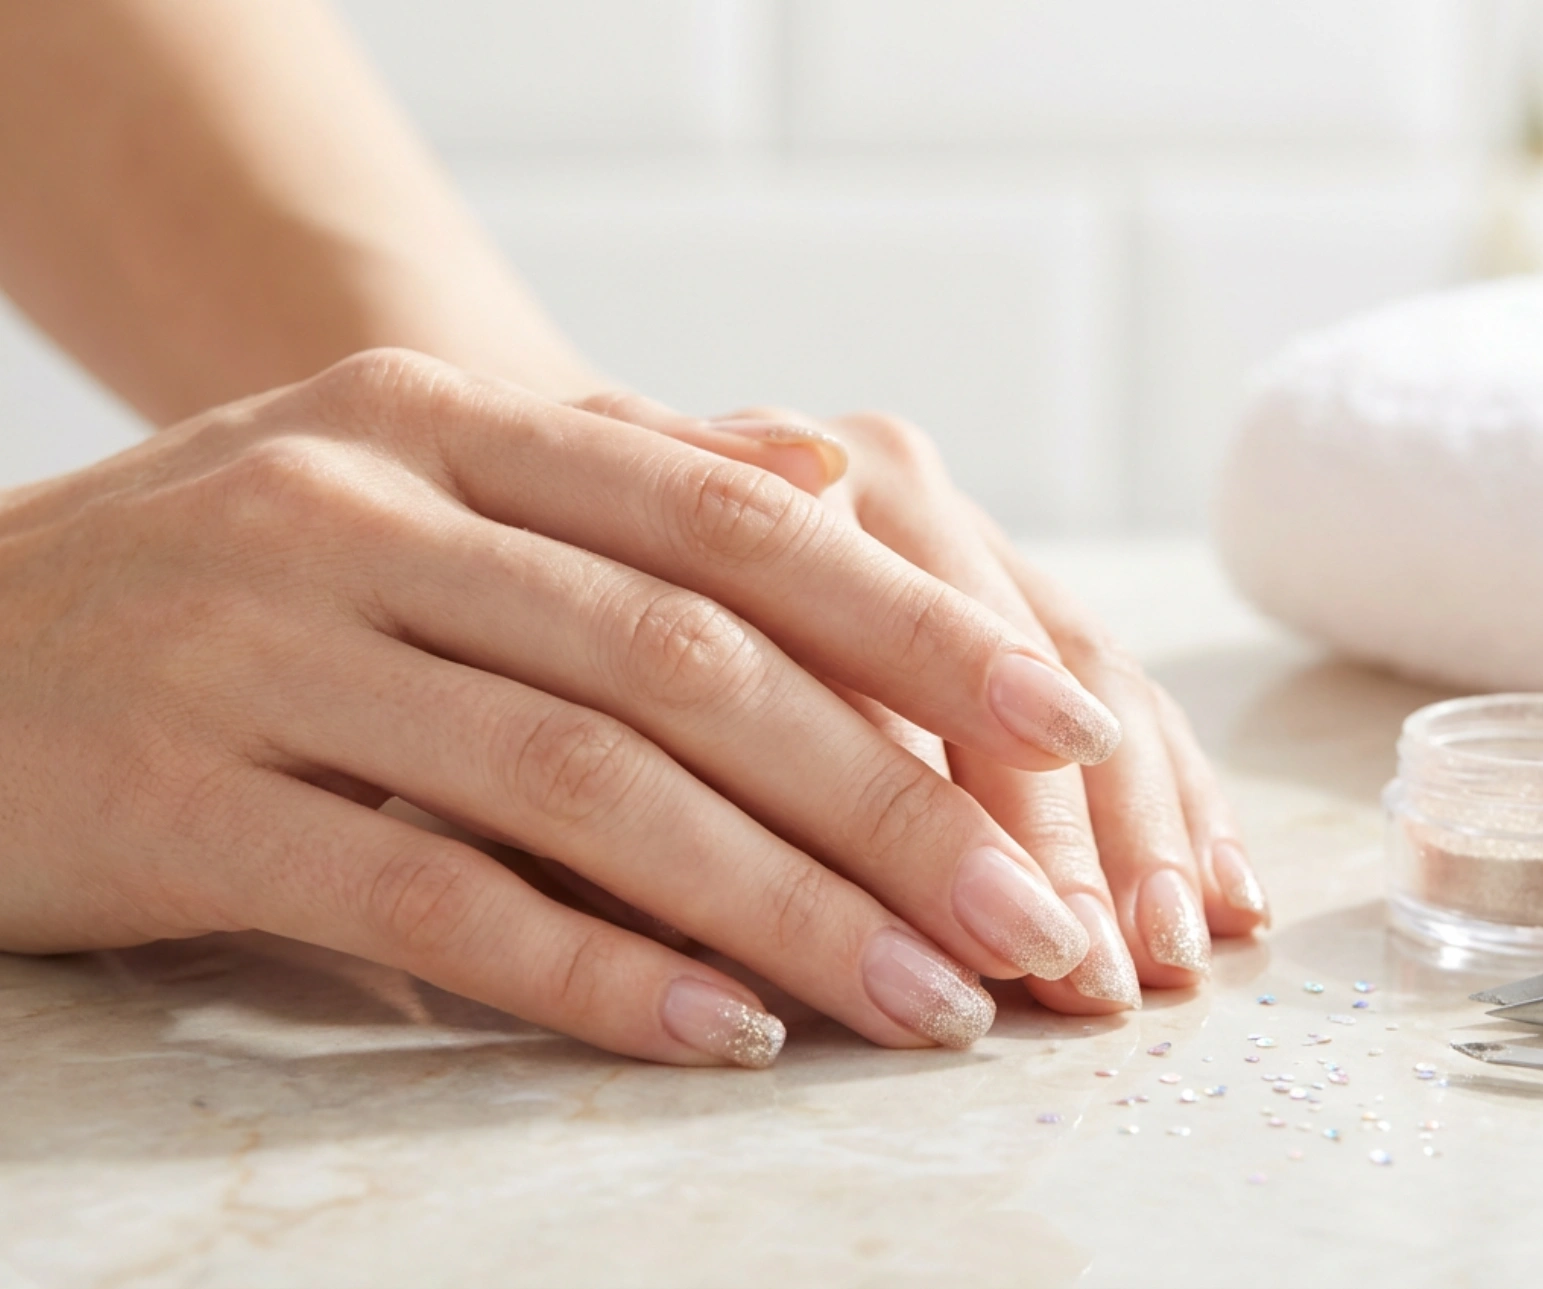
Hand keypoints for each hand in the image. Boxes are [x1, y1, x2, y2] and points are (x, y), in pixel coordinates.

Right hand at [0, 349, 1133, 1065]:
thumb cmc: (240, 582)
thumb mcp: (421, 487)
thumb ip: (627, 481)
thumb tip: (842, 475)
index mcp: (450, 422)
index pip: (736, 523)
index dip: (920, 631)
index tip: (1074, 737)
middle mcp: (363, 505)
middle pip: (688, 659)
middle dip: (890, 797)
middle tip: (1035, 919)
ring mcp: (260, 644)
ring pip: (580, 782)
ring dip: (780, 905)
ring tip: (927, 1003)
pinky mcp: (174, 796)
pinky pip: (422, 896)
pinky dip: (591, 970)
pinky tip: (724, 1035)